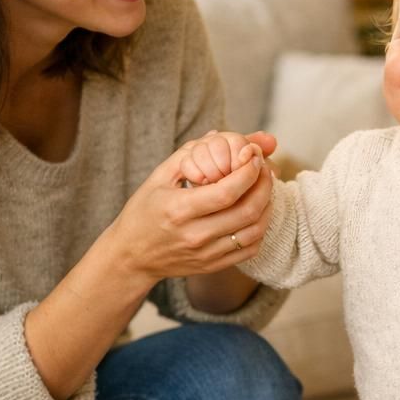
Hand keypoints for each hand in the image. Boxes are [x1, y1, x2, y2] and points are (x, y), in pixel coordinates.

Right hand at [109, 138, 276, 285]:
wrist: (132, 256)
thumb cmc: (143, 212)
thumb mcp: (158, 178)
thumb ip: (190, 154)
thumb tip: (220, 134)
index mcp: (178, 209)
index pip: (227, 192)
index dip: (248, 173)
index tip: (254, 158)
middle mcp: (194, 235)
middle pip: (247, 211)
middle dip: (264, 185)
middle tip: (266, 169)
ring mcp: (206, 254)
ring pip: (254, 231)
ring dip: (268, 206)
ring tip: (265, 188)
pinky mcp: (213, 266)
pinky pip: (250, 249)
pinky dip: (261, 229)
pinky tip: (257, 213)